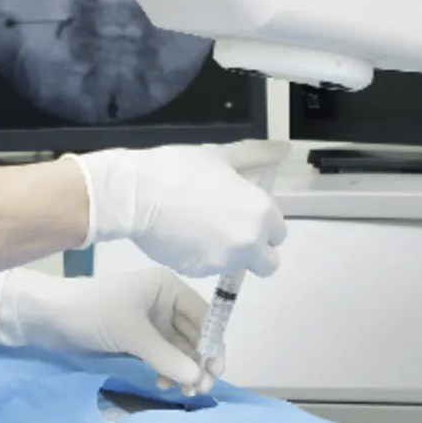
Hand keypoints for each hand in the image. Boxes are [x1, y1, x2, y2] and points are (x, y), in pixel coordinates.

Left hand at [0, 267, 224, 394]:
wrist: (50, 317)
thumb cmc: (94, 313)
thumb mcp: (132, 333)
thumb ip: (167, 356)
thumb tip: (197, 377)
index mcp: (168, 287)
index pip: (204, 316)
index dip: (213, 344)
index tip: (215, 372)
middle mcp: (165, 302)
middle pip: (195, 334)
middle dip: (199, 361)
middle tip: (200, 389)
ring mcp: (152, 321)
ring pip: (180, 348)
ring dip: (184, 369)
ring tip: (181, 390)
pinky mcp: (138, 338)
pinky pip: (164, 356)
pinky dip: (168, 370)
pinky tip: (163, 383)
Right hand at [66, 140, 289, 277]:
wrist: (137, 194)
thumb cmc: (182, 168)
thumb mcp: (223, 156)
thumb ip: (258, 155)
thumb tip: (284, 148)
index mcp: (261, 213)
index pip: (279, 234)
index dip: (263, 224)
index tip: (243, 212)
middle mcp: (250, 243)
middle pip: (267, 262)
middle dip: (255, 251)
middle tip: (229, 229)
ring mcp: (224, 262)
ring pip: (237, 266)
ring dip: (227, 253)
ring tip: (199, 226)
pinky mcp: (198, 273)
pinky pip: (209, 268)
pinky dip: (201, 257)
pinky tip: (183, 235)